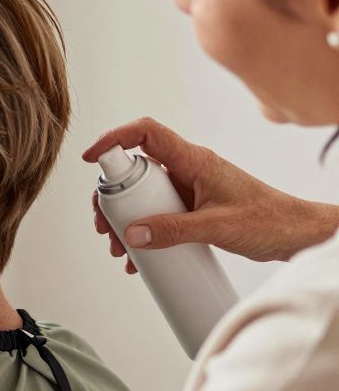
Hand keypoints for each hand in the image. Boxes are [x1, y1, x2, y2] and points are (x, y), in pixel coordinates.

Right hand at [84, 117, 335, 270]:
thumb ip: (173, 231)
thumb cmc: (270, 221)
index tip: (91, 158)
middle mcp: (187, 170)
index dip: (114, 138)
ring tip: (119, 248)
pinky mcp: (191, 208)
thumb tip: (132, 235)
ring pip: (142, 196)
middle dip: (112, 198)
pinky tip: (139, 256)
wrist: (298, 235)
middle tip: (104, 224)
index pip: (146, 134)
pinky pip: (156, 214)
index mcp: (194, 160)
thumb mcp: (217, 227)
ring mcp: (188, 189)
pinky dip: (142, 232)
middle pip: (135, 171)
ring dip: (124, 220)